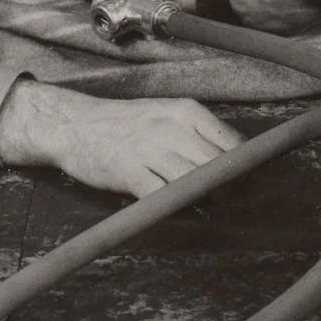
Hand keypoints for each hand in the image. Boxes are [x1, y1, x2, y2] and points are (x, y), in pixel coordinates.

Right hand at [0, 83, 244, 197]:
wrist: (76, 124)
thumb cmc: (126, 124)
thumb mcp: (167, 115)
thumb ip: (197, 133)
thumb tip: (233, 158)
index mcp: (186, 111)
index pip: (231, 142)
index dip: (242, 167)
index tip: (243, 180)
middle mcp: (172, 128)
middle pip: (217, 165)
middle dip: (226, 187)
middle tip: (224, 199)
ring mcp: (150, 150)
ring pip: (193, 182)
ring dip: (202, 200)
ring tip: (200, 205)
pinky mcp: (130, 173)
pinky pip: (163, 197)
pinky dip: (173, 208)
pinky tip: (173, 209)